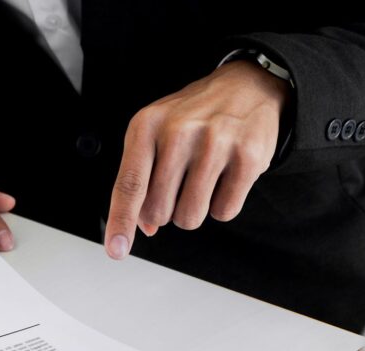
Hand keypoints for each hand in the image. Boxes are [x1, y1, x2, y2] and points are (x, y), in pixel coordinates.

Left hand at [104, 60, 290, 258]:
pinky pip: (224, 212)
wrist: (245, 86)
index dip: (121, 222)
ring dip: (195, 210)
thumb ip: (142, 179)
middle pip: (160, 211)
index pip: (129, 185)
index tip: (116, 250)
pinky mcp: (248, 156)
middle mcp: (178, 132)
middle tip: (180, 183)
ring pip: (191, 217)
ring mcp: (215, 142)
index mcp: (146, 126)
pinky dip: (222, 205)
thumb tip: (145, 226)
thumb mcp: (155, 135)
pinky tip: (225, 177)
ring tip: (203, 180)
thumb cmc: (192, 117)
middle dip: (167, 210)